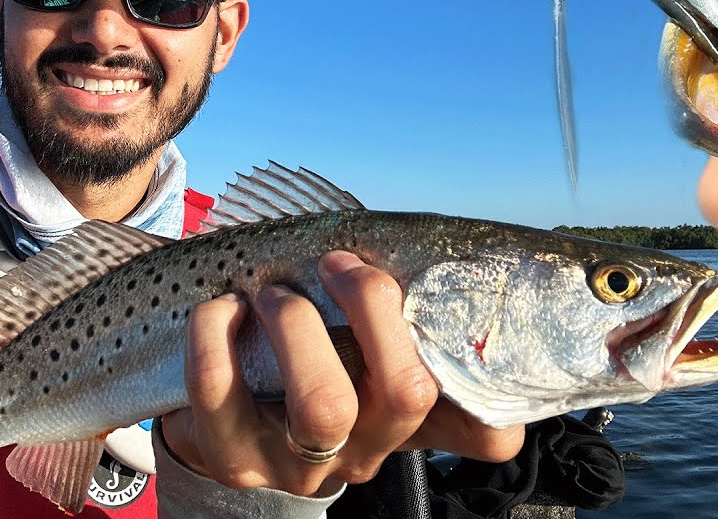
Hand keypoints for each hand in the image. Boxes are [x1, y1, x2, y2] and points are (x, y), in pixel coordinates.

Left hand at [161, 251, 524, 496]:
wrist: (213, 415)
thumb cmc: (300, 355)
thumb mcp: (354, 342)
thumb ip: (394, 311)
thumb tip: (438, 252)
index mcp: (409, 418)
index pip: (486, 430)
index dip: (504, 401)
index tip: (488, 335)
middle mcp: (369, 449)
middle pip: (409, 392)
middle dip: (373, 305)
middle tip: (338, 264)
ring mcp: (304, 465)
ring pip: (325, 405)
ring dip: (297, 323)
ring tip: (273, 292)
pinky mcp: (235, 462)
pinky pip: (225, 392)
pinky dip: (216, 331)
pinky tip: (221, 307)